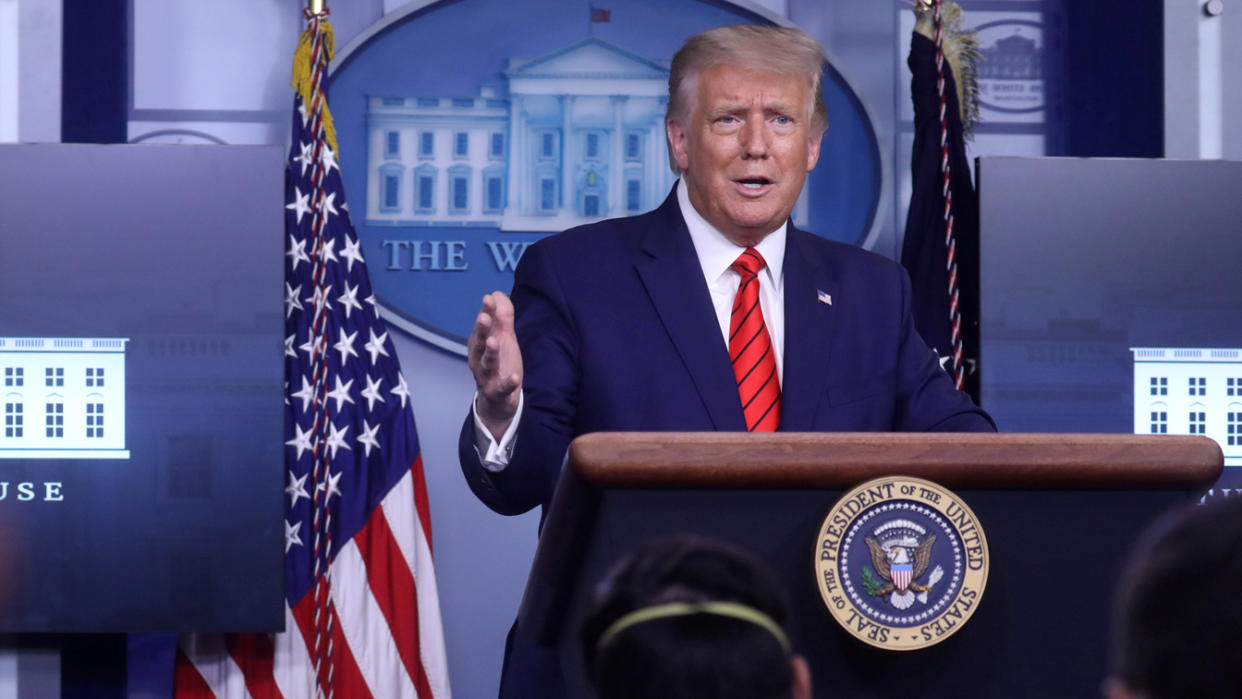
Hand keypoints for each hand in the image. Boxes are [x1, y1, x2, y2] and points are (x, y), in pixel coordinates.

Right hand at [468, 291, 523, 440]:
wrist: (498, 398)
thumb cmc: (499, 362)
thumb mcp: (503, 338)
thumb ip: (502, 317)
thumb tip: (497, 293)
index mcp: (480, 343)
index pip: (483, 325)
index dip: (486, 312)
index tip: (488, 298)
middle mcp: (479, 358)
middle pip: (479, 342)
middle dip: (481, 330)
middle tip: (483, 318)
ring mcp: (486, 376)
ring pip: (486, 363)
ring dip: (490, 353)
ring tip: (494, 342)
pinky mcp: (496, 392)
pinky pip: (501, 388)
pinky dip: (507, 383)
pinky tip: (514, 378)